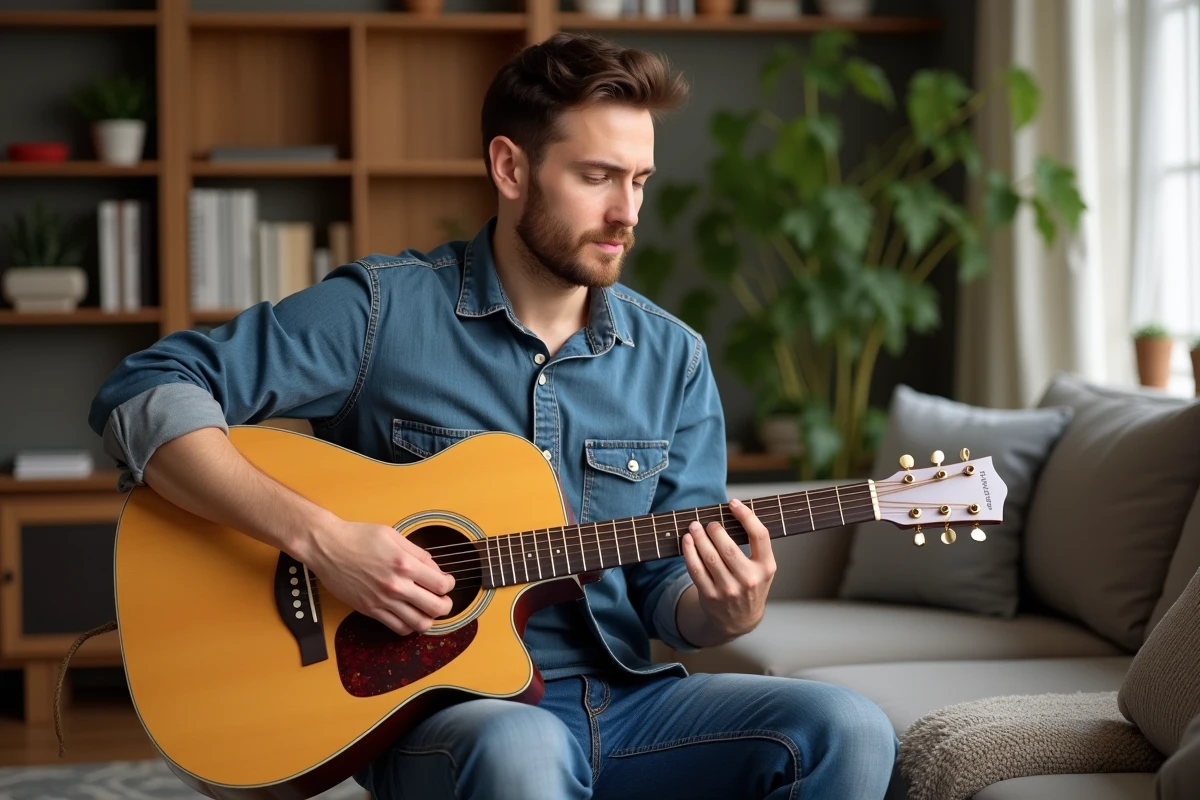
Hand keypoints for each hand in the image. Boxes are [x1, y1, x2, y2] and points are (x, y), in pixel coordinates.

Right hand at [308, 519, 455, 636]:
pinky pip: (397, 627)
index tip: (447, 582)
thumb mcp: (393, 535)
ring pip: (418, 623)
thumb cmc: (357, 536)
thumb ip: (417, 552)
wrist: (327, 547)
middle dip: (446, 605)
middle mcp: (395, 585)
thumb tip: (433, 567)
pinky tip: (410, 616)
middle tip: (444, 600)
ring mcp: (382, 600)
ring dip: (430, 619)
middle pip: (435, 607)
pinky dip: (409, 626)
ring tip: (428, 611)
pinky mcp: (370, 610)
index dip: (450, 584)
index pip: (441, 584)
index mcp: (404, 564)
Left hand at [680, 497, 776, 638]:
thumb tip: (732, 511)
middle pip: (728, 547)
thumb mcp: (762, 568)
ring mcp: (729, 589)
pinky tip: (687, 541)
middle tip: (708, 523)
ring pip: (710, 557)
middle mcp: (749, 579)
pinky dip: (689, 552)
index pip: (760, 535)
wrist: (740, 620)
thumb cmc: (750, 586)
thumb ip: (754, 546)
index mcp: (766, 567)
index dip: (746, 516)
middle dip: (714, 529)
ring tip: (694, 527)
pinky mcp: (710, 596)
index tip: (733, 503)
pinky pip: (696, 570)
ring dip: (698, 538)